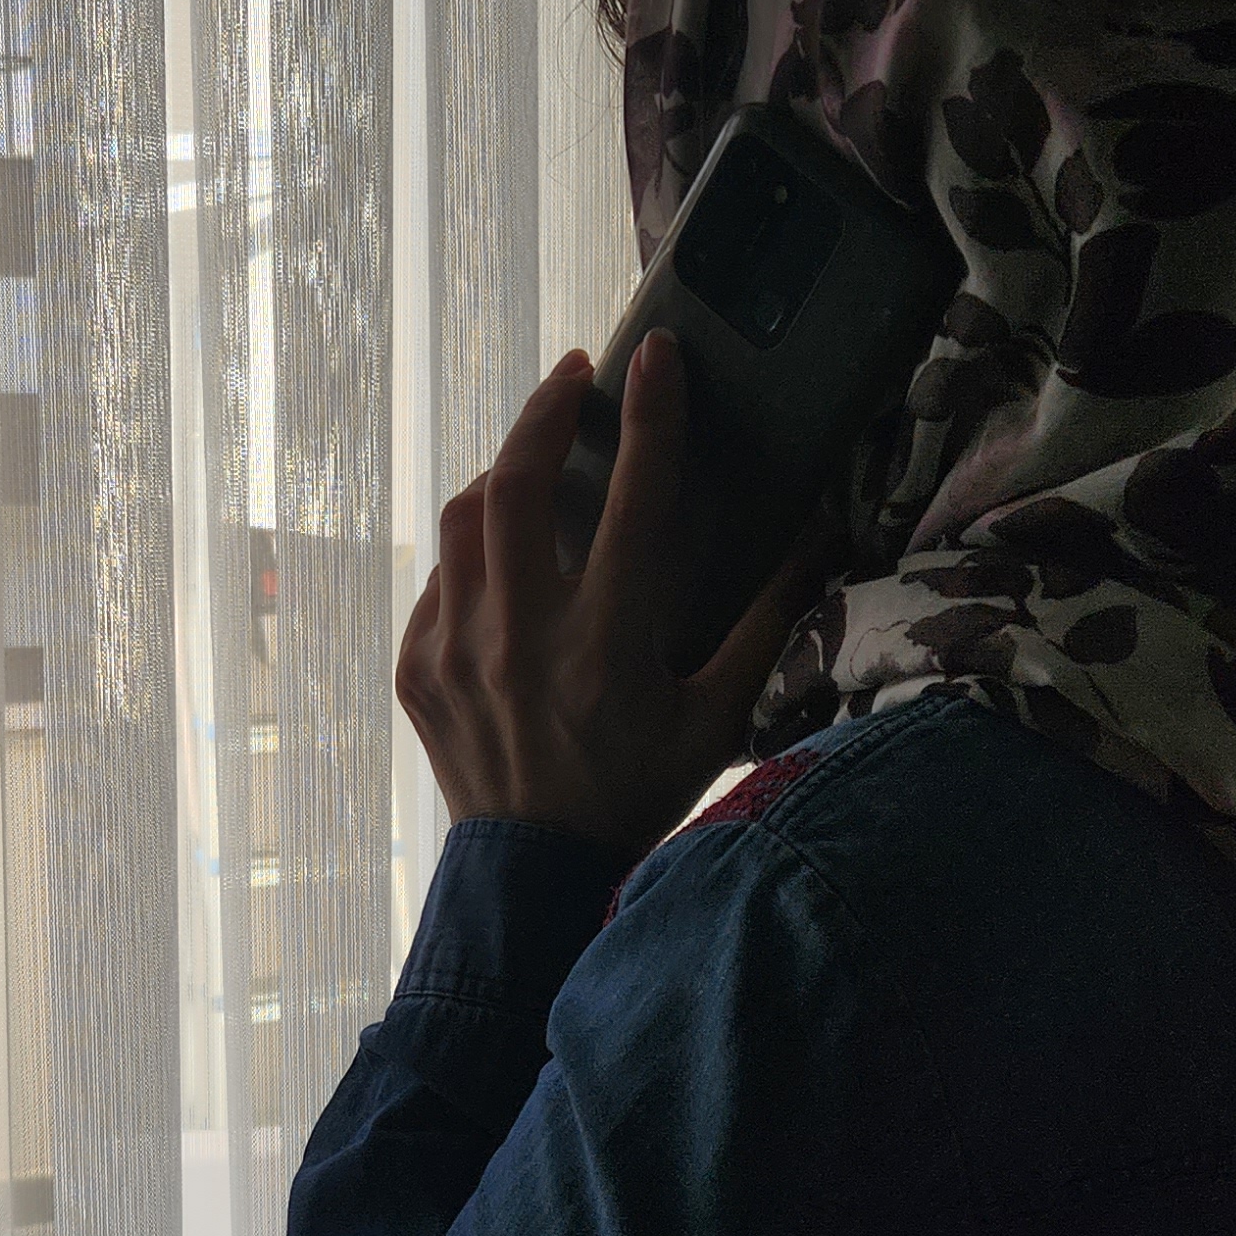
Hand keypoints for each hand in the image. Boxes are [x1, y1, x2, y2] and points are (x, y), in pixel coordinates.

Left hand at [396, 338, 827, 861]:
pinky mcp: (418, 669)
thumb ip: (766, 626)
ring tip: (534, 456)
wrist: (534, 879)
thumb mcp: (717, 721)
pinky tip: (502, 560)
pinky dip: (471, 556)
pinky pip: (438, 580)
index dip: (651, 417)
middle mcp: (523, 639)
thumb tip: (818, 538)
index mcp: (608, 646)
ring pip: (464, 518)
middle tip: (575, 379)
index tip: (658, 356)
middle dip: (547, 411)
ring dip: (502, 472)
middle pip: (518, 482)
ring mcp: (458, 652)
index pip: (636, 501)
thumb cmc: (636, 796)